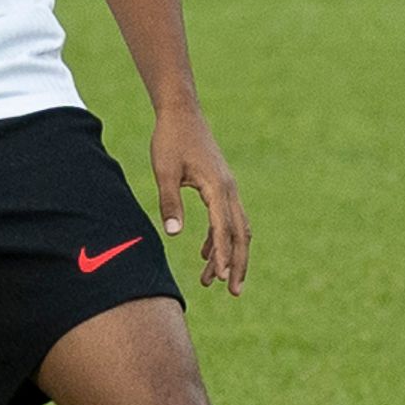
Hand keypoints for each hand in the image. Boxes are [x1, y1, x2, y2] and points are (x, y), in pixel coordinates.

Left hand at [150, 104, 250, 294]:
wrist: (181, 112)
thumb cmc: (170, 140)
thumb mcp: (164, 172)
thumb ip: (169, 202)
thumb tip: (175, 235)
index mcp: (217, 187)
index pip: (224, 229)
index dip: (224, 255)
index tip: (222, 278)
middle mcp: (229, 189)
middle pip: (240, 234)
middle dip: (238, 264)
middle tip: (233, 292)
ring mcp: (227, 188)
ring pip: (235, 228)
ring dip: (227, 254)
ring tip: (213, 282)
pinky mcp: (220, 186)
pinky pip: (225, 218)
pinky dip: (218, 238)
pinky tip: (204, 255)